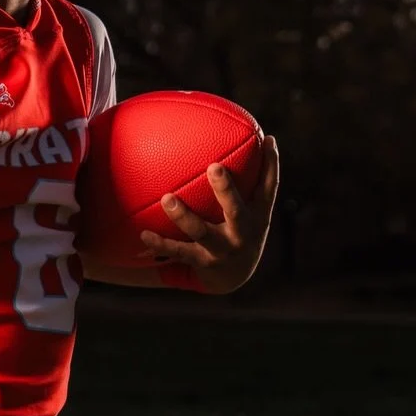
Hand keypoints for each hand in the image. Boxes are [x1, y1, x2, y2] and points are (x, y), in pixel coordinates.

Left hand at [140, 137, 279, 293]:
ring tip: (167, 199)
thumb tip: (232, 138)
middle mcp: (243, 234)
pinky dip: (160, 243)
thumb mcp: (248, 209)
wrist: (233, 278)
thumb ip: (243, 179)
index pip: (269, 188)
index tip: (267, 140)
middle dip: (226, 190)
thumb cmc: (237, 230)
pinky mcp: (203, 263)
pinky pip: (178, 251)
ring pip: (202, 232)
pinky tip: (143, 232)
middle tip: (214, 167)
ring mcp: (223, 250)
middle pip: (236, 211)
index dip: (272, 165)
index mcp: (258, 217)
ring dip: (183, 216)